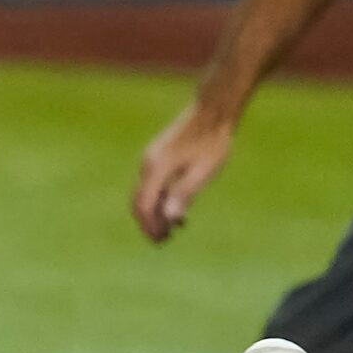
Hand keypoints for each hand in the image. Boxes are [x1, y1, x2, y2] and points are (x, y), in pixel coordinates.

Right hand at [132, 104, 234, 242]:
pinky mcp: (157, 157)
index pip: (143, 205)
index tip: (161, 242)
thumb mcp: (204, 171)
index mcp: (157, 168)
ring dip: (155, 213)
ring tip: (175, 229)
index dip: (149, 227)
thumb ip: (185, 193)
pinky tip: (177, 210)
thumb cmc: (213, 141)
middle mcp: (148, 164)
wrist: (212, 111)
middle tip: (164, 241)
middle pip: (139, 202)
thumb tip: (169, 218)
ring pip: (145, 194)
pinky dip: (159, 200)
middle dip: (149, 223)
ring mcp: (151, 159)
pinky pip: (151, 184)